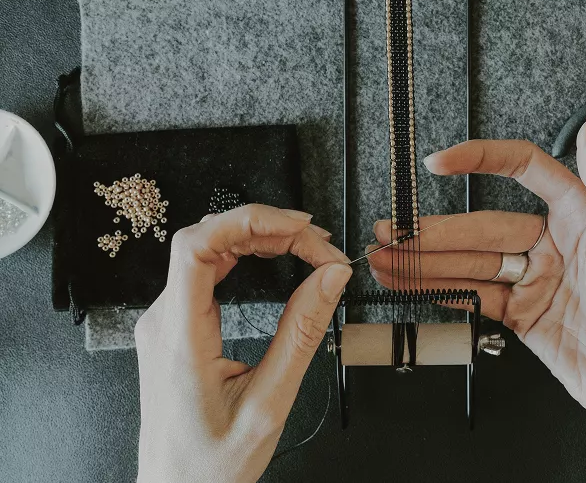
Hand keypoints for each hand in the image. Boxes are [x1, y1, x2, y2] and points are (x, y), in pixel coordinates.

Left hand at [135, 204, 351, 482]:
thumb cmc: (211, 462)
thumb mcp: (269, 403)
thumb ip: (301, 334)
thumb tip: (330, 279)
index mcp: (179, 338)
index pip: (196, 247)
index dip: (248, 220)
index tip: (298, 227)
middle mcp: (163, 321)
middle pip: (208, 240)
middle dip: (269, 229)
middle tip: (320, 245)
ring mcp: (165, 321)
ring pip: (208, 251)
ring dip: (259, 239)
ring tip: (307, 247)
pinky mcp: (175, 326)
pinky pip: (206, 271)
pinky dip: (245, 256)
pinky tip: (274, 258)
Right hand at [370, 117, 585, 421]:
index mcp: (583, 218)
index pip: (525, 172)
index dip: (481, 161)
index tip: (442, 162)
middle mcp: (554, 245)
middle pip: (482, 227)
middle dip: (434, 231)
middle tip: (393, 232)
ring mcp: (533, 281)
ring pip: (470, 263)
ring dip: (427, 261)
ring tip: (387, 257)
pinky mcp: (521, 314)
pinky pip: (474, 295)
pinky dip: (441, 290)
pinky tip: (413, 282)